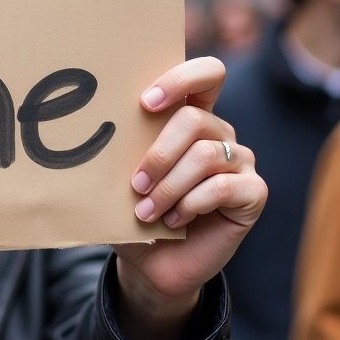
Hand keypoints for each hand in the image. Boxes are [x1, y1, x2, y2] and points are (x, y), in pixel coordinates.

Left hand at [114, 56, 266, 339]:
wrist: (152, 265)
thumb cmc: (134, 214)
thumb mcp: (121, 179)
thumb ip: (120, 151)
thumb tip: (87, 130)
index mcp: (190, 118)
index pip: (206, 75)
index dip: (180, 79)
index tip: (145, 102)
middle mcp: (219, 134)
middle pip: (195, 120)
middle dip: (158, 154)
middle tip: (134, 185)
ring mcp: (240, 162)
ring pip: (206, 155)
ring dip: (169, 186)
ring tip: (146, 210)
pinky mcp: (252, 193)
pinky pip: (223, 187)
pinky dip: (191, 204)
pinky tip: (175, 221)